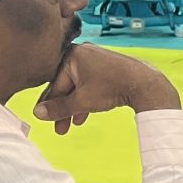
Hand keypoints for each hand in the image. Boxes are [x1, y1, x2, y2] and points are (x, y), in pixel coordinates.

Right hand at [32, 44, 180, 134]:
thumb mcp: (82, 101)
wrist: (144, 84)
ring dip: (74, 107)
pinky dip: (86, 100)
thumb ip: (59, 108)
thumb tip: (38, 114)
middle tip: (58, 128)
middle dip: (63, 109)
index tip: (44, 118)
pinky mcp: (107, 68)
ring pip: (79, 87)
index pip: (55, 83)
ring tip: (70, 127)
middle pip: (66, 85)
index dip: (49, 104)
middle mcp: (82, 54)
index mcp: (72, 55)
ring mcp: (96, 60)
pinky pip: (90, 85)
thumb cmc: (112, 87)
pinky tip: (83, 117)